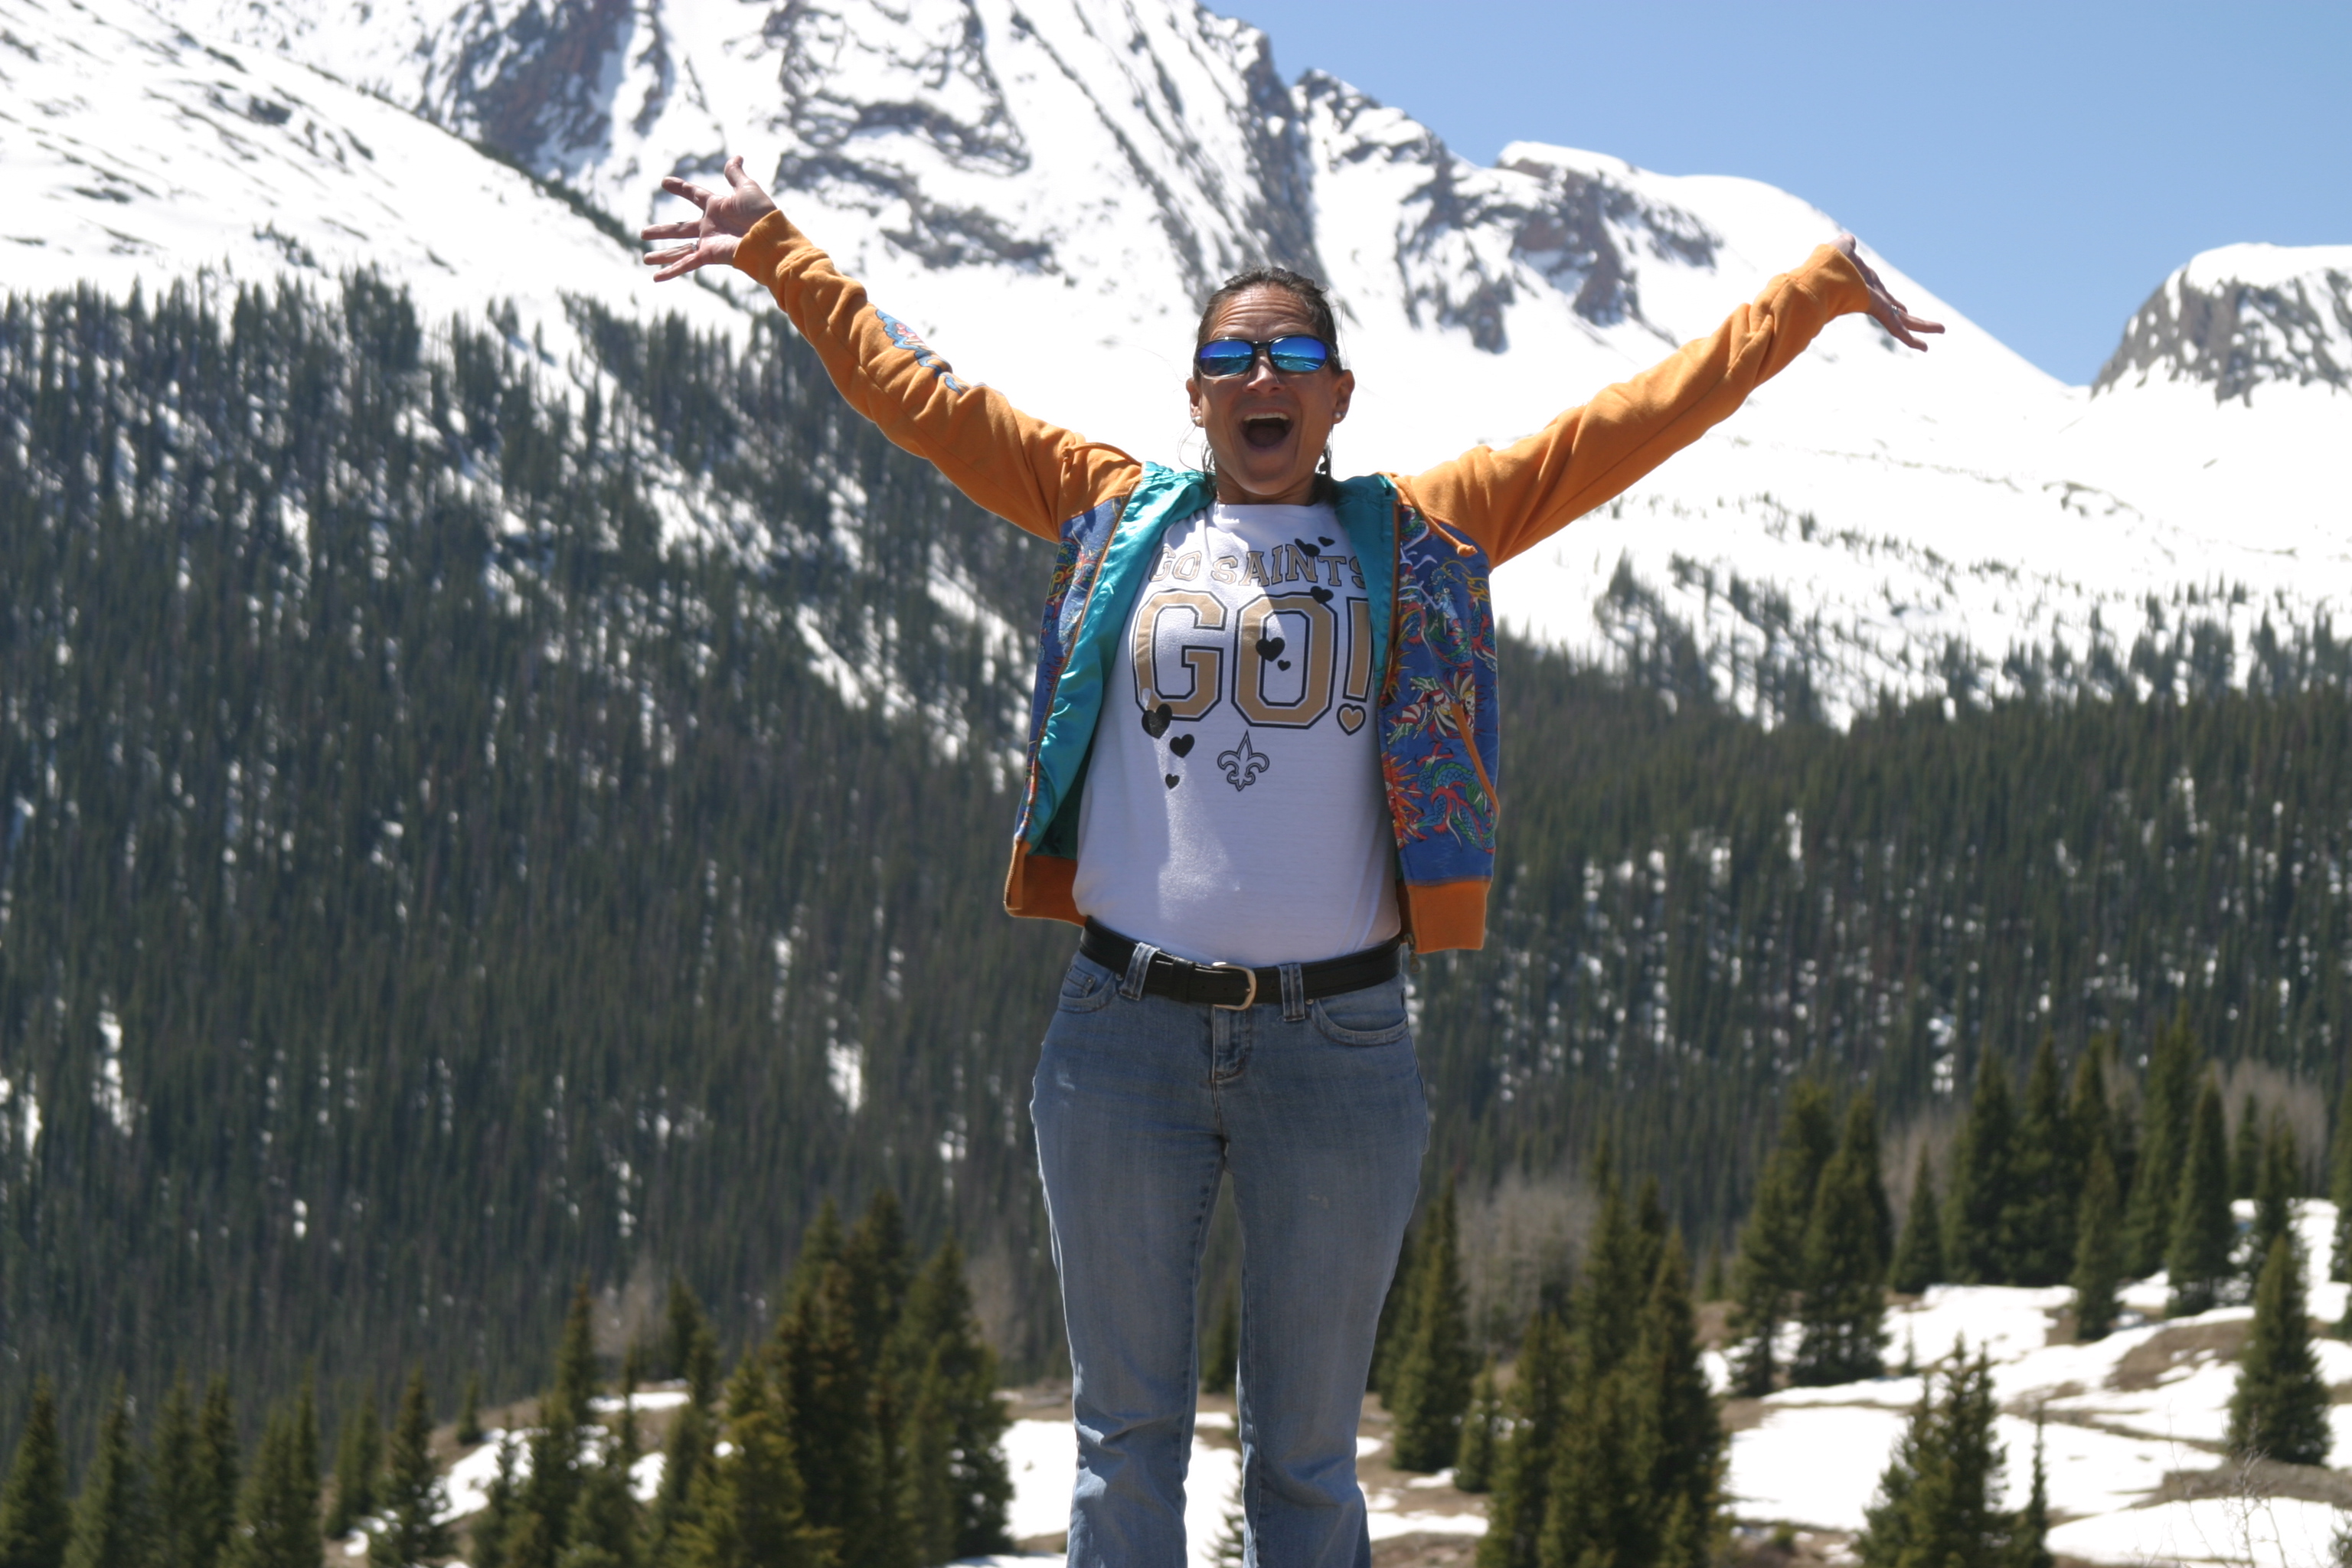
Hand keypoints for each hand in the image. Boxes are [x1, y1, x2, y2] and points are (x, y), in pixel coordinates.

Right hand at [641, 155, 779, 281]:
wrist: (769, 236)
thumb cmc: (760, 212)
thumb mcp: (746, 187)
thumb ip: (735, 174)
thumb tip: (737, 156)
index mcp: (717, 207)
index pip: (694, 195)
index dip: (680, 188)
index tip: (664, 182)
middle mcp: (710, 226)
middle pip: (680, 228)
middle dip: (662, 231)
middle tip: (643, 232)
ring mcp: (708, 242)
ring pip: (679, 249)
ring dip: (663, 254)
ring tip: (645, 258)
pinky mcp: (709, 255)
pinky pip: (686, 263)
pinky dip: (671, 271)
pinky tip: (656, 277)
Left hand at [1835, 233, 1943, 350]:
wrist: (1821, 272)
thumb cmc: (1827, 262)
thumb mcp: (1842, 249)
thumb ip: (1846, 245)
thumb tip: (1848, 241)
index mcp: (1866, 285)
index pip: (1884, 298)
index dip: (1893, 303)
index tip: (1902, 309)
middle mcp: (1872, 297)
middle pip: (1896, 312)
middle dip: (1911, 319)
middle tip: (1923, 325)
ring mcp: (1875, 305)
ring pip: (1902, 322)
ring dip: (1922, 328)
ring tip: (1937, 336)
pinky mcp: (1876, 309)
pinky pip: (1897, 327)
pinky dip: (1910, 338)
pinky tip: (1924, 347)